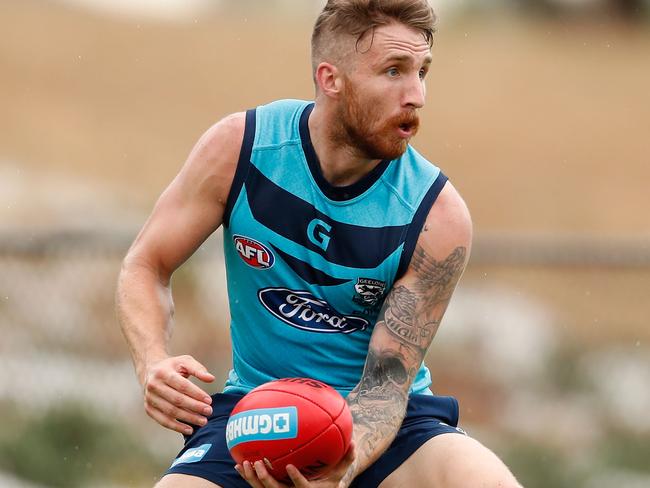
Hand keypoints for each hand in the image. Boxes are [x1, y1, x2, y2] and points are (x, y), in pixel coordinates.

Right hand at [142, 354, 214, 434]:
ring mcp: (150, 398)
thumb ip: (198, 369)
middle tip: (209, 411)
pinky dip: (177, 427)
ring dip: (188, 418)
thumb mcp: (185, 361)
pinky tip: (189, 429)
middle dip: (195, 407)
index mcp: (163, 372)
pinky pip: (163, 421)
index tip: (209, 400)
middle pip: (177, 400)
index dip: (196, 394)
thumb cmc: (171, 367)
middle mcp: (154, 386)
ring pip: (171, 411)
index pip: (182, 386)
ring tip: (202, 421)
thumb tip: (211, 378)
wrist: (151, 371)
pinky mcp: (149, 409)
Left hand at [235, 442, 355, 487]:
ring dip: (252, 478)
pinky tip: (239, 464)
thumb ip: (346, 459)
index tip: (288, 466)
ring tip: (245, 464)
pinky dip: (248, 476)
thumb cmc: (329, 483)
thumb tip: (353, 441)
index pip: (301, 487)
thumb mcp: (339, 473)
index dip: (295, 478)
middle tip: (259, 463)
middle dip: (266, 479)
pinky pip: (258, 486)